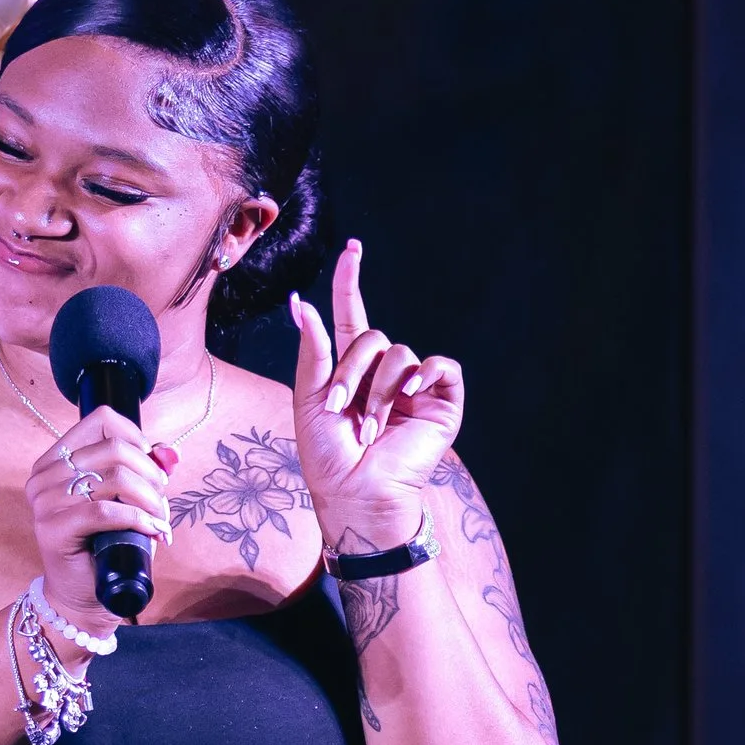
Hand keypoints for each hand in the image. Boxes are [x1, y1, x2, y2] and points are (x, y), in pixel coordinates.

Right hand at [24, 404, 170, 623]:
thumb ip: (145, 471)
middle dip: (151, 475)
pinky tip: (153, 531)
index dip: (138, 438)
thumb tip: (170, 452)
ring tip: (159, 520)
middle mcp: (45, 476)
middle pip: (114, 450)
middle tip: (161, 502)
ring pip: (114, 478)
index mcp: (56, 460)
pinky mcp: (52, 529)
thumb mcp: (127, 501)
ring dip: (149, 500)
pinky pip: (105, 511)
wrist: (82, 597)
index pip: (102, 420)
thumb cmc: (104, 547)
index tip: (152, 468)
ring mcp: (45, 502)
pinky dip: (138, 519)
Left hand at [290, 240, 462, 549]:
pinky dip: (426, 375)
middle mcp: (384, 373)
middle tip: (342, 410)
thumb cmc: (328, 458)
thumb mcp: (309, 400)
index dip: (350, 282)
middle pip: (373, 338)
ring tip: (371, 427)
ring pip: (401, 355)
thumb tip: (302, 304)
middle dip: (352, 371)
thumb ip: (312, 352)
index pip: (351, 315)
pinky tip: (409, 396)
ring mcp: (415, 386)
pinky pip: (442, 366)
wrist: (357, 495)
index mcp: (351, 369)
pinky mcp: (442, 402)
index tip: (352, 249)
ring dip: (380, 391)